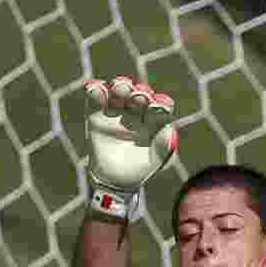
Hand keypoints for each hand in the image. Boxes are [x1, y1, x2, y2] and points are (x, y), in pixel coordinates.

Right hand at [85, 75, 177, 218]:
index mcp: (153, 118)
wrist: (115, 180)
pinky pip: (95, 99)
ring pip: (118, 93)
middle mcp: (135, 110)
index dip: (160, 103)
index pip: (159, 106)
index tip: (160, 105)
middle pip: (138, 95)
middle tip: (139, 95)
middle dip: (139, 92)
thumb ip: (163, 146)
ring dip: (120, 86)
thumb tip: (170, 131)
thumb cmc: (140, 168)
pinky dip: (95, 91)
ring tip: (120, 88)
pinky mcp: (96, 113)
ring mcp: (116, 110)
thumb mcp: (155, 160)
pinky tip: (95, 88)